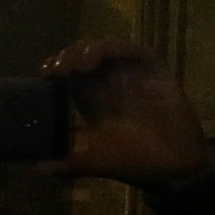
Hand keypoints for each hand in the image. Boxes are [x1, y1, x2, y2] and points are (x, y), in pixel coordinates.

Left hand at [42, 38, 214, 185]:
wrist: (177, 167)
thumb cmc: (138, 161)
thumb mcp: (94, 162)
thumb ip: (67, 163)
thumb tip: (37, 167)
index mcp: (93, 98)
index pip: (68, 73)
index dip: (56, 67)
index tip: (46, 73)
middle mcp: (111, 82)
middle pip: (83, 54)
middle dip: (69, 55)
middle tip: (60, 69)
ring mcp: (133, 74)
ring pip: (106, 48)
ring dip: (88, 50)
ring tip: (78, 64)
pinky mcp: (155, 71)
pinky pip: (135, 50)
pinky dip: (117, 48)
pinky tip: (102, 57)